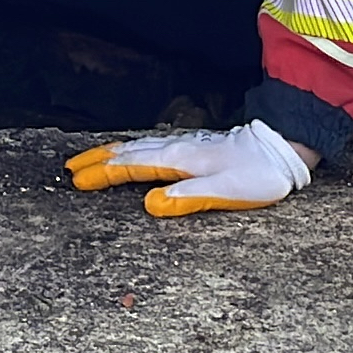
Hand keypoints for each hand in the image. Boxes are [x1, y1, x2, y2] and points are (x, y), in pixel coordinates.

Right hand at [66, 119, 312, 216]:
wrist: (282, 148)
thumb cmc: (256, 174)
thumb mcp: (225, 192)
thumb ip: (187, 199)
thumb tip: (150, 205)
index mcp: (179, 160)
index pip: (132, 166)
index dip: (104, 174)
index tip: (78, 180)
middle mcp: (178, 149)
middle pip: (129, 153)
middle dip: (99, 161)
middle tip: (71, 169)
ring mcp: (186, 146)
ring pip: (140, 147)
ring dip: (113, 153)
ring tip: (92, 160)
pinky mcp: (195, 148)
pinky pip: (153, 147)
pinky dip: (133, 150)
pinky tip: (134, 154)